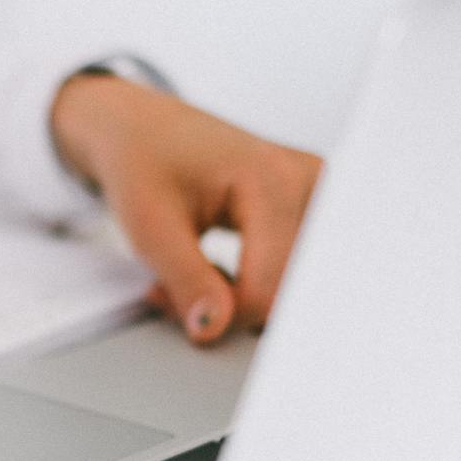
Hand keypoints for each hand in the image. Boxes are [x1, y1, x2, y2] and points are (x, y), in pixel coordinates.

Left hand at [51, 74, 322, 343]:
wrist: (143, 130)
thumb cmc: (142, 163)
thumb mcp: (149, 226)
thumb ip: (187, 281)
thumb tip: (213, 330)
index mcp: (274, 181)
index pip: (268, 289)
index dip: (219, 315)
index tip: (168, 301)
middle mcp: (310, 183)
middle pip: (286, 292)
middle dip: (230, 308)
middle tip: (176, 293)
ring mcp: (318, 195)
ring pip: (292, 287)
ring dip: (243, 300)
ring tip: (196, 276)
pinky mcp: (313, 209)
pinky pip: (294, 272)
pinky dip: (254, 286)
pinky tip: (218, 273)